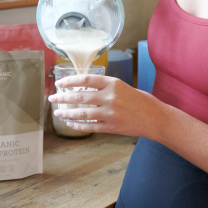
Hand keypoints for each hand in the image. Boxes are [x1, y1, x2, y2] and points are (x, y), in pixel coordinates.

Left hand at [47, 74, 164, 137]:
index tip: (59, 83)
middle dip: (63, 97)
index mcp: (113, 83)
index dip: (70, 81)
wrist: (155, 118)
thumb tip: (84, 88)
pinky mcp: (111, 128)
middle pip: (80, 97)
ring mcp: (110, 114)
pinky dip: (79, 125)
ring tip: (58, 113)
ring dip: (67, 113)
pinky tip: (71, 124)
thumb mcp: (123, 87)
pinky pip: (90, 126)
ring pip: (82, 113)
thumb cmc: (140, 100)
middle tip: (52, 97)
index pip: (86, 79)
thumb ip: (105, 87)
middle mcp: (110, 97)